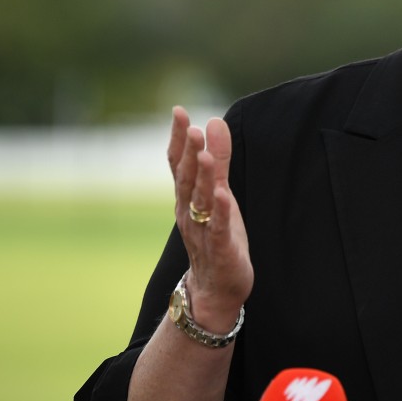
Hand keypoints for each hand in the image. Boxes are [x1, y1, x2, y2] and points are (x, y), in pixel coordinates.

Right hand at [167, 106, 252, 331]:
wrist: (214, 289)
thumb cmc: (217, 235)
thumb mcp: (219, 193)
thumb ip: (218, 160)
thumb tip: (213, 122)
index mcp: (187, 198)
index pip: (179, 164)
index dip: (178, 139)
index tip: (178, 112)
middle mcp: (189, 213)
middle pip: (187, 180)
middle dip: (189, 154)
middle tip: (191, 128)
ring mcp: (203, 232)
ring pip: (200, 203)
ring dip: (203, 179)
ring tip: (206, 155)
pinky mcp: (221, 250)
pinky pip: (219, 229)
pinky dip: (220, 213)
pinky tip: (223, 196)